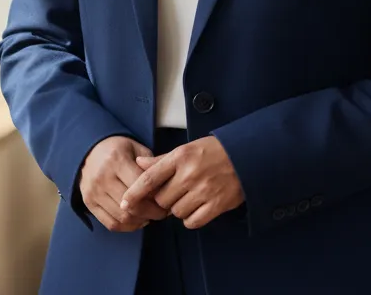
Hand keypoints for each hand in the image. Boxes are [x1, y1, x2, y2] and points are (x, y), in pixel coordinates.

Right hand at [78, 136, 168, 231]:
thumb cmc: (119, 149)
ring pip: (122, 217)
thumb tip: (165, 187)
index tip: (167, 199)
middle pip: (132, 205)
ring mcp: (93, 192)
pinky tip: (137, 221)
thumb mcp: (136, 148)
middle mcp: (103, 177)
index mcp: (116, 160)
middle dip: (151, 212)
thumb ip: (150, 165)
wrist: (89, 151)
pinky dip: (127, 227)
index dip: (156, 196)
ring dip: (140, 221)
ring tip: (151, 216)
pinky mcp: (88, 203)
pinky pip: (110, 223)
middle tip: (162, 213)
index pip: (140, 185)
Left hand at [121, 136, 243, 229]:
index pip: (150, 178)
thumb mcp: (187, 149)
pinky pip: (192, 222)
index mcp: (181, 157)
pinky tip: (198, 206)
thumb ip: (161, 160)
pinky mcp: (216, 205)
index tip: (124, 203)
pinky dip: (191, 218)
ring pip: (176, 212)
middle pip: (161, 200)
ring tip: (190, 196)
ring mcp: (203, 190)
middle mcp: (190, 174)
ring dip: (179, 208)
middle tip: (175, 192)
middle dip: (164, 200)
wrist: (245, 156)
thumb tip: (138, 163)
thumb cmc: (213, 151)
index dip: (134, 193)